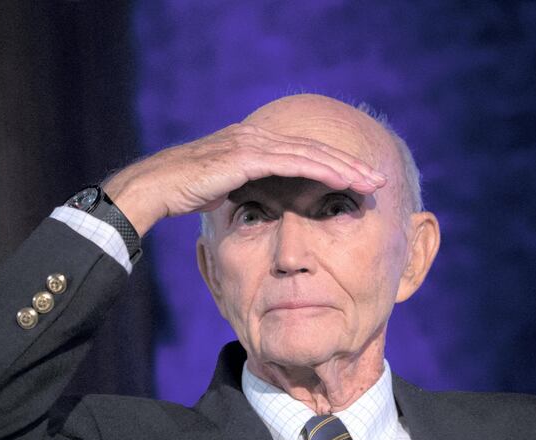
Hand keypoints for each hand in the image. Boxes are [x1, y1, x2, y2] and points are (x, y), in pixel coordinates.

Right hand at [102, 123, 387, 235]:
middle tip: (380, 179)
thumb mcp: (223, 191)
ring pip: (310, 153)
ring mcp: (252, 144)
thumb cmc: (183, 194)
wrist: (155, 187)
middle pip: (314, 149)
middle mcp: (257, 138)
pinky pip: (292, 162)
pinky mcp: (246, 155)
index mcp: (254, 145)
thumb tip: (261, 205)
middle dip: (350, 165)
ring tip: (372, 181)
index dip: (334, 167)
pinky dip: (320, 169)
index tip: (360, 182)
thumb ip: (247, 191)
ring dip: (344, 167)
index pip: (304, 154)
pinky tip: (342, 179)